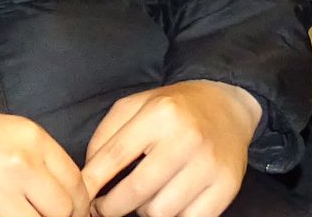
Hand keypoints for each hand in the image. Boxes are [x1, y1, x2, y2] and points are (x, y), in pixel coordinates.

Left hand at [83, 81, 261, 216]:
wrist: (227, 106)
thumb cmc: (175, 109)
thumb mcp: (137, 105)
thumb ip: (107, 134)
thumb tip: (89, 174)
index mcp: (159, 113)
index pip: (114, 156)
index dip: (92, 182)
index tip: (84, 196)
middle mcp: (186, 138)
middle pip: (136, 191)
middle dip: (112, 207)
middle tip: (104, 208)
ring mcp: (208, 165)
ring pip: (160, 211)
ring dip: (144, 212)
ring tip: (142, 200)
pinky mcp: (226, 186)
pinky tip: (166, 204)